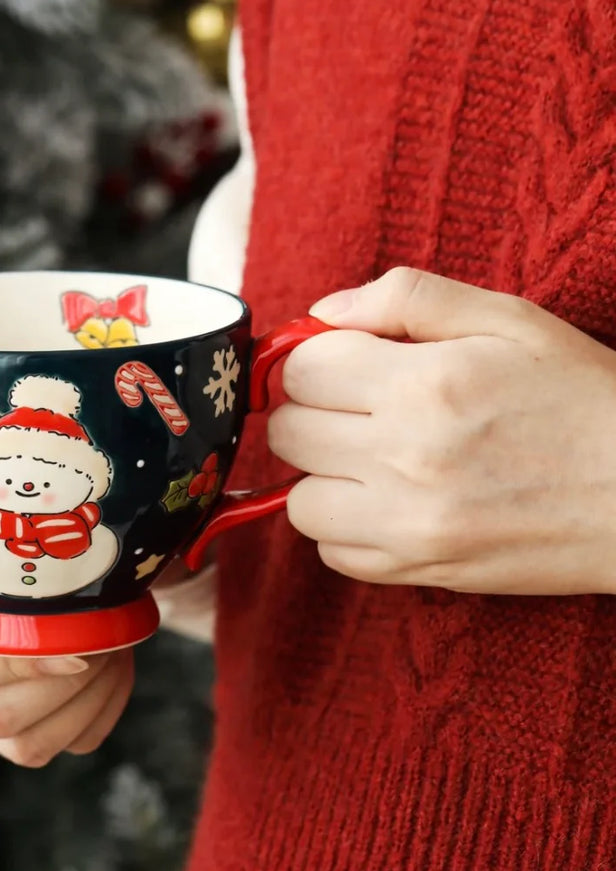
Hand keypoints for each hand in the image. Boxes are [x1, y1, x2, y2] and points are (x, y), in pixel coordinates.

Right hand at [0, 535, 133, 766]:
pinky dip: (105, 704)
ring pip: (33, 743)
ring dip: (86, 695)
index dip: (11, 657)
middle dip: (60, 676)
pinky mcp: (44, 729)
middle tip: (100, 629)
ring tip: (111, 642)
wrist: (48, 543)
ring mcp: (0, 716)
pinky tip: (116, 663)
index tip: (63, 627)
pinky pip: (76, 741)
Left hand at [268, 267, 615, 593]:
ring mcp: (408, 524)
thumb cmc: (583, 398)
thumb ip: (409, 299)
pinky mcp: (419, 571)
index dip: (319, 358)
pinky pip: (330, 551)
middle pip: (287, 432)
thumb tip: (322, 311)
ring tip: (372, 458)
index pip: (303, 369)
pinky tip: (388, 502)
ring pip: (297, 498)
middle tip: (359, 407)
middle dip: (314, 410)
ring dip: (322, 473)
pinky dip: (345, 526)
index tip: (349, 363)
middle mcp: (405, 458)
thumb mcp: (511, 320)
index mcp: (425, 385)